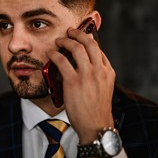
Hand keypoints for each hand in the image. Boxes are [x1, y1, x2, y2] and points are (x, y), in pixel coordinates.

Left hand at [46, 27, 115, 143]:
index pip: (98, 50)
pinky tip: (50, 53)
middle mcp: (99, 70)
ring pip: (76, 48)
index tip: (82, 36)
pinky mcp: (73, 81)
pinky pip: (61, 61)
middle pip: (89, 43)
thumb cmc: (96, 110)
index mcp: (108, 72)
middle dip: (78, 33)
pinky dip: (54, 54)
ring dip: (65, 40)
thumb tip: (83, 66)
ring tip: (59, 40)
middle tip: (70, 31)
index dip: (89, 40)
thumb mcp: (103, 89)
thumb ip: (96, 76)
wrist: (96, 126)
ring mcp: (87, 75)